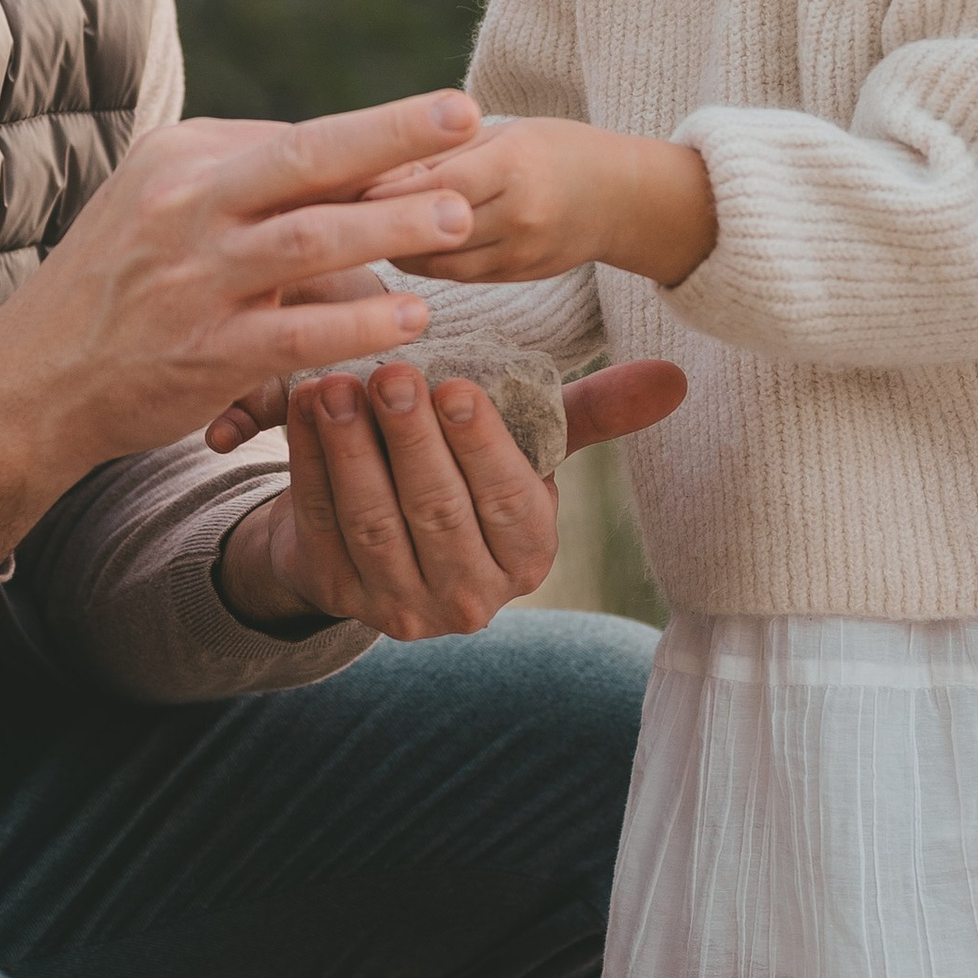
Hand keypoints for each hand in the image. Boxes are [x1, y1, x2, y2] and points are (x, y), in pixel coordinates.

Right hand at [0, 91, 486, 564]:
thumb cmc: (118, 290)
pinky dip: (358, 322)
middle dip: (393, 133)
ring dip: (390, 225)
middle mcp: (185, 205)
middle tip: (466, 114)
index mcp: (181, 158)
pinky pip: (296, 332)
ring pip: (310, 238)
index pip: (297, 139)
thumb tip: (360, 182)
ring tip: (460, 218)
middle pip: (307, 156)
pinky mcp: (203, 351)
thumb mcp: (163, 209)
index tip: (447, 121)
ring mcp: (193, 279)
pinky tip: (411, 317)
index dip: (379, 137)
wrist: (33, 380)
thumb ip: (250, 191)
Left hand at [216, 354, 686, 640]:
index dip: (481, 448)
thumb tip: (675, 376)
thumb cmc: (469, 476)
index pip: (507, 503)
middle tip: (393, 372)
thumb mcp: (531, 450)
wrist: (381, 534)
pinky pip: (320, 525)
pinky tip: (302, 408)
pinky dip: (308, 465)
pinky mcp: (337, 595)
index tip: (457, 386)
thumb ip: (593, 414)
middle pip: (437, 512)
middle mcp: (469, 595)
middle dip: (412, 440)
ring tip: (337, 385)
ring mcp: (398, 604)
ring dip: (351, 452)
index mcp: (527, 555)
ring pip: (373, 522)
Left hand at [364, 116, 717, 286]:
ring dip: (389, 246)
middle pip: (426, 227)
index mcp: (515, 164)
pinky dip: (416, 260)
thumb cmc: (557, 149)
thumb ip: (443, 152)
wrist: (628, 198)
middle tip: (319, 215)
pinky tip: (389, 245)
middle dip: (372, 221)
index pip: (433, 182)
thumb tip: (365, 168)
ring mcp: (519, 254)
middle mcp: (518, 215)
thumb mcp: (504, 132)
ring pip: (433, 262)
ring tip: (346, 233)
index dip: (379, 187)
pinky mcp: (516, 279)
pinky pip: (451, 276)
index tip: (331, 182)